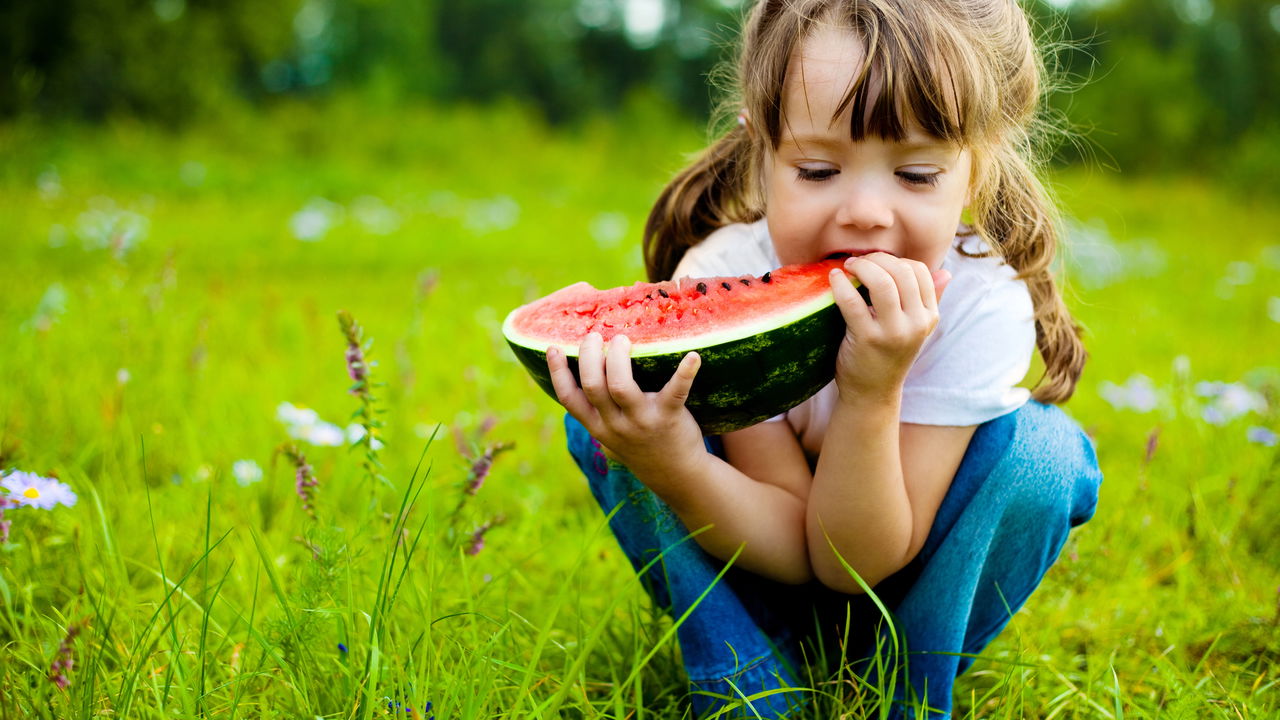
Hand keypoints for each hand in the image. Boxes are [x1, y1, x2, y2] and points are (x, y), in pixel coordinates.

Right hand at [547, 333, 706, 487]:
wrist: (676, 475)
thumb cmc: (642, 446)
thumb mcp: (612, 436)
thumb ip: (598, 413)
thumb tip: (588, 372)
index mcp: (598, 427)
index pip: (569, 399)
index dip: (557, 373)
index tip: (553, 348)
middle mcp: (615, 425)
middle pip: (593, 385)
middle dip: (590, 355)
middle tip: (596, 336)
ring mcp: (641, 421)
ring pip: (620, 386)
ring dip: (618, 358)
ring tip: (622, 340)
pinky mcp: (669, 417)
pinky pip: (675, 391)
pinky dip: (684, 372)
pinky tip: (693, 356)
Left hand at [829, 253, 950, 402]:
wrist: (872, 394)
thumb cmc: (888, 356)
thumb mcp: (915, 329)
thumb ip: (929, 300)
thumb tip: (946, 273)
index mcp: (930, 317)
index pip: (920, 271)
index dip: (895, 260)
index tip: (876, 262)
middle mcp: (917, 323)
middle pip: (901, 272)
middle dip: (876, 259)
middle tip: (857, 261)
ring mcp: (894, 332)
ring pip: (882, 282)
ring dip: (862, 266)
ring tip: (847, 266)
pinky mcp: (868, 339)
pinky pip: (853, 301)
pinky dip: (841, 284)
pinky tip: (834, 278)